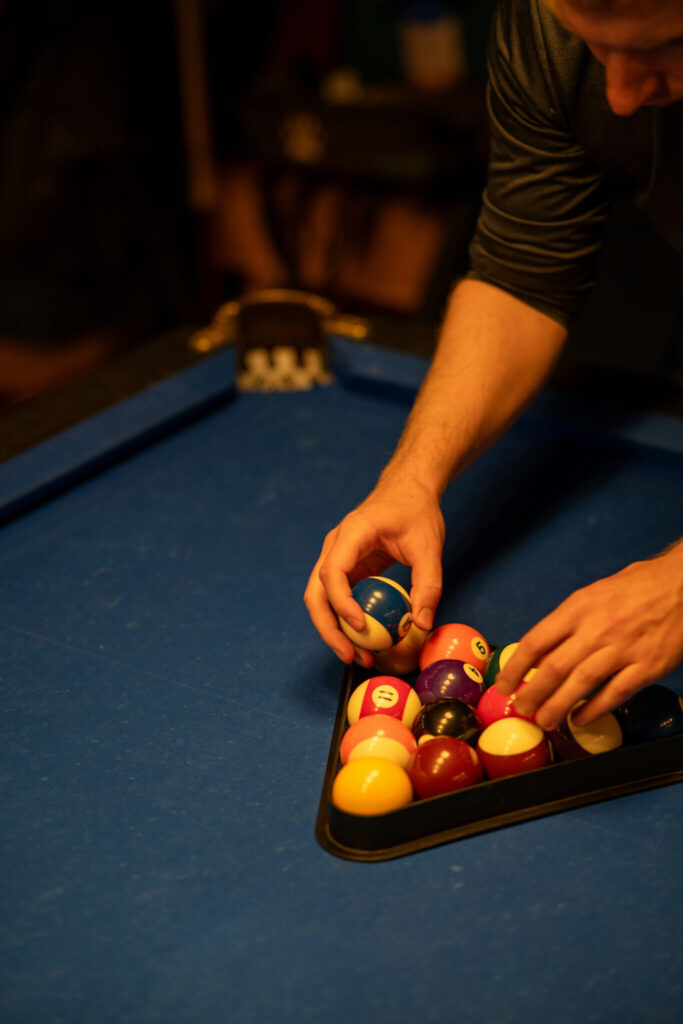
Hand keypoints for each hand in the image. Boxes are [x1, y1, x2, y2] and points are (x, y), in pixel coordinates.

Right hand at [303, 474, 444, 666]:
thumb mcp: (429, 546)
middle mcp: (335, 546)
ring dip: (333, 630)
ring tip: (357, 657)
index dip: (341, 603)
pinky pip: (335, 598)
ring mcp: (335, 556)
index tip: (361, 627)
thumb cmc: (416, 511)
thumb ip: (428, 585)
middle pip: (315, 592)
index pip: (333, 572)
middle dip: (328, 628)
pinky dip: (344, 621)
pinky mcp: (344, 567)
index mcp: (352, 533)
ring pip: (319, 599)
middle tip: (351, 657)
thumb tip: (421, 624)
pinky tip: (362, 641)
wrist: (408, 488)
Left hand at [495, 542, 682, 728]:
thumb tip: (542, 650)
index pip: (537, 641)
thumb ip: (569, 620)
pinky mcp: (648, 666)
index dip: (516, 667)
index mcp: (579, 607)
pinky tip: (580, 719)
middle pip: (554, 667)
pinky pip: (616, 693)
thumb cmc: (636, 586)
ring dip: (558, 706)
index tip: (503, 685)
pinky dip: (595, 709)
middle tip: (521, 710)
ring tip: (545, 721)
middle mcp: (597, 628)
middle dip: (532, 693)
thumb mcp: (594, 593)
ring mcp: (623, 649)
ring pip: (581, 683)